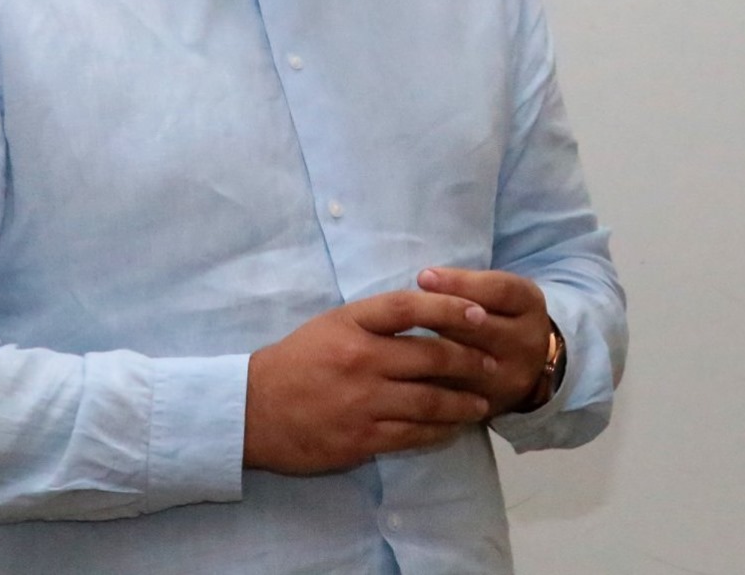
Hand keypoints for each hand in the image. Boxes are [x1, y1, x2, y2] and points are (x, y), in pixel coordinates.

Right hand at [244, 290, 501, 474]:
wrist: (253, 411)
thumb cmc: (296, 362)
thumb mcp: (331, 325)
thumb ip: (375, 321)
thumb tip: (427, 315)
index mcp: (351, 324)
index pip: (409, 307)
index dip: (448, 308)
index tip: (477, 313)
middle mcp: (361, 359)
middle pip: (431, 356)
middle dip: (469, 361)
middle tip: (491, 364)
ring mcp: (363, 401)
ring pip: (430, 401)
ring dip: (463, 402)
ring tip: (481, 403)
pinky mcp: (361, 438)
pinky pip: (413, 435)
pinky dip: (439, 431)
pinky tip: (452, 428)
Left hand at [414, 267, 553, 415]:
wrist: (529, 363)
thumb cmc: (500, 314)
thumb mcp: (497, 292)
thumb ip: (468, 284)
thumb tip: (425, 280)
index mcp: (529, 304)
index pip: (499, 290)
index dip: (460, 282)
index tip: (423, 277)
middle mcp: (527, 342)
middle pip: (481, 327)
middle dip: (440, 316)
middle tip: (403, 310)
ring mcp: (511, 377)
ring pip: (466, 363)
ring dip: (431, 350)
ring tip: (400, 340)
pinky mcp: (492, 404)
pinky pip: (456, 393)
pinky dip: (429, 380)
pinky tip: (404, 370)